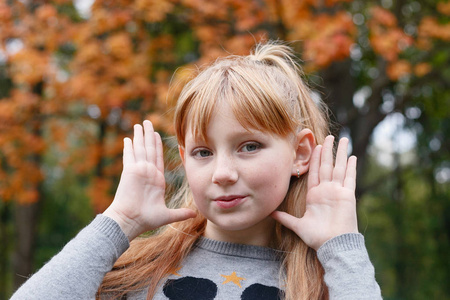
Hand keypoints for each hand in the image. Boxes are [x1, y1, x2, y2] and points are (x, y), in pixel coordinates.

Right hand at [104, 121, 195, 240]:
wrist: (130, 221)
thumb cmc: (146, 219)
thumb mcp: (167, 215)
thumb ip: (181, 213)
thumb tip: (194, 214)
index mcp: (156, 179)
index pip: (158, 158)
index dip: (158, 145)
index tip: (157, 134)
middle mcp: (147, 172)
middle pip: (149, 149)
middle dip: (149, 135)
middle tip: (148, 122)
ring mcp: (138, 171)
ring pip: (140, 148)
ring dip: (141, 136)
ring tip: (141, 124)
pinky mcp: (130, 171)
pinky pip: (130, 155)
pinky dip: (129, 146)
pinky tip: (128, 138)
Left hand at [271, 136, 357, 249]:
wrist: (332, 245)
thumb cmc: (316, 237)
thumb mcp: (297, 225)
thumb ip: (285, 218)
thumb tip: (270, 213)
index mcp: (315, 195)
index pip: (314, 172)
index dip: (315, 159)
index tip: (314, 146)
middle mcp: (326, 191)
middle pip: (327, 165)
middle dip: (327, 150)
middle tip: (328, 136)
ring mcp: (338, 192)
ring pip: (339, 167)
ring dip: (340, 153)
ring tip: (343, 139)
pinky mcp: (347, 195)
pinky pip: (349, 178)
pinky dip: (351, 167)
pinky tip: (352, 156)